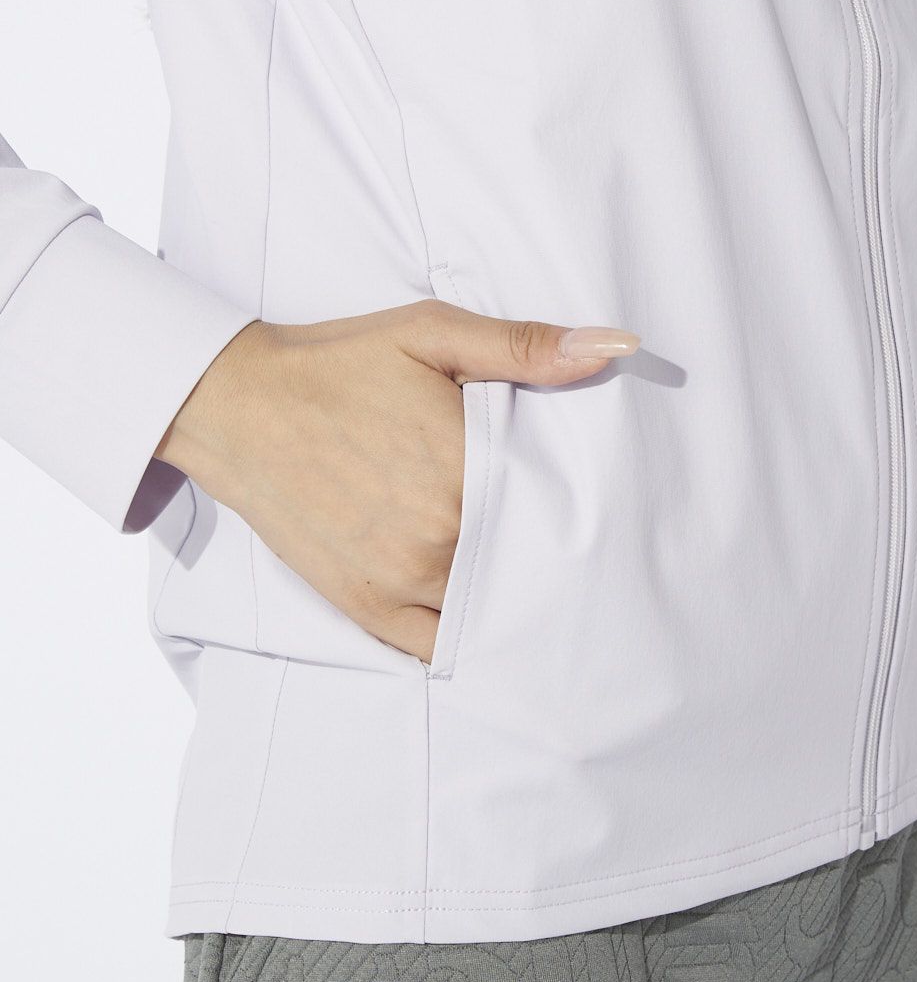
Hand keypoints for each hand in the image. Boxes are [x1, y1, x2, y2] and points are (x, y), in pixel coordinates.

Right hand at [154, 299, 639, 663]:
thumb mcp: (430, 334)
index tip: (596, 508)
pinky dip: (466, 640)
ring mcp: (400, 580)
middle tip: (575, 550)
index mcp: (462, 471)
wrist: (234, 404)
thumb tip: (615, 346)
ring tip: (541, 588)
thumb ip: (523, 346)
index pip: (554, 510)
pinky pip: (436, 647)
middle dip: (550, 557)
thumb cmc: (335, 365)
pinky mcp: (365, 606)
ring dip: (515, 602)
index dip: (578, 511)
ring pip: (490, 612)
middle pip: (527, 566)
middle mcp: (438, 538)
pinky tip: (489, 626)